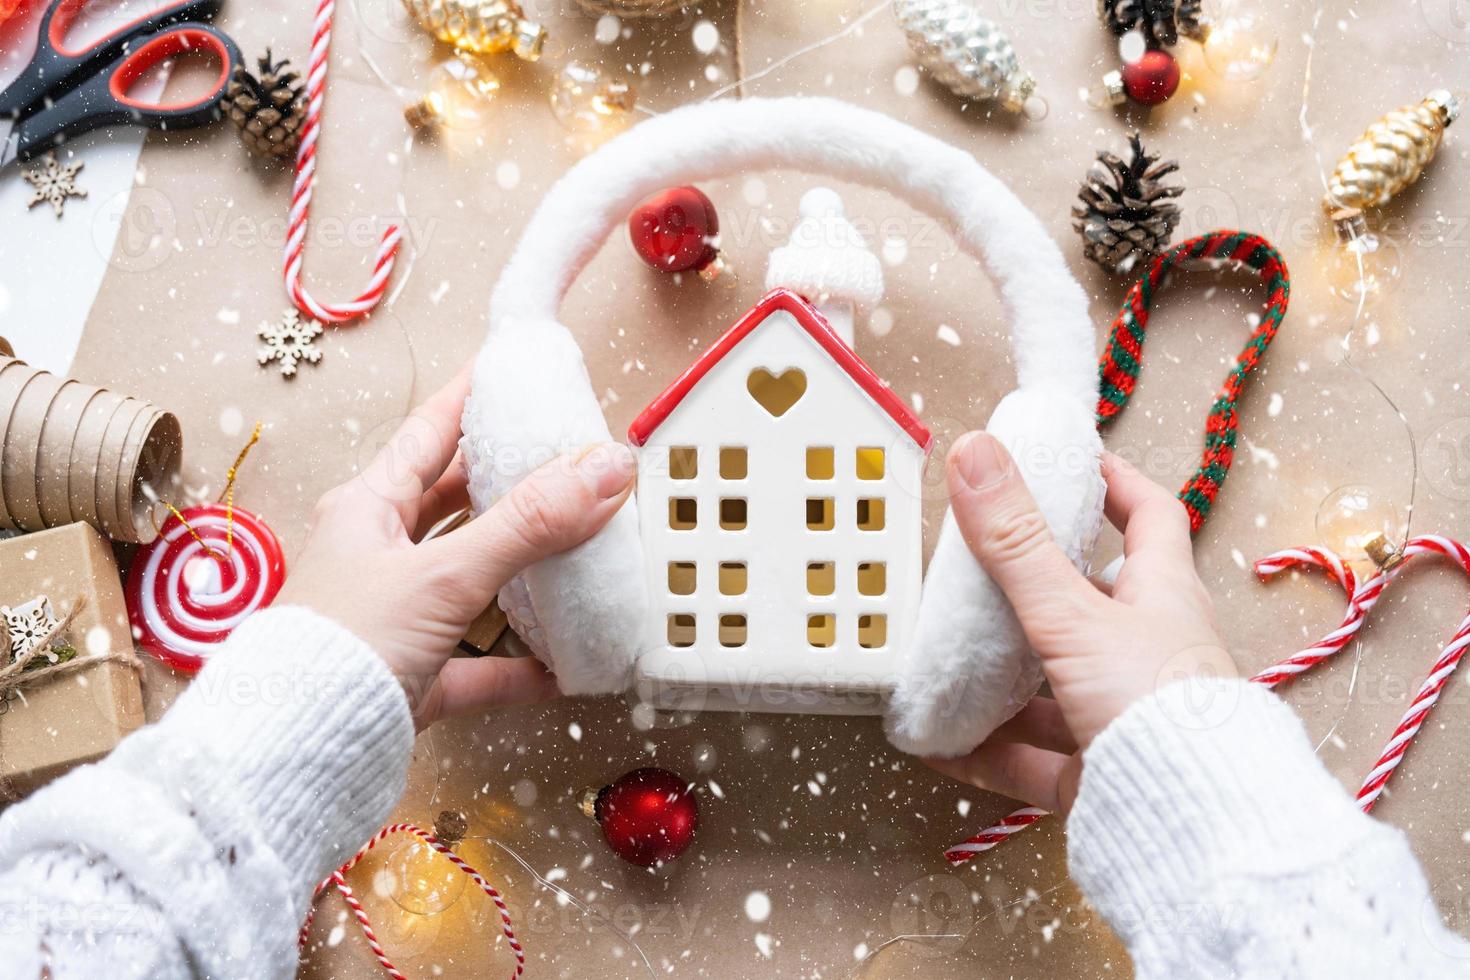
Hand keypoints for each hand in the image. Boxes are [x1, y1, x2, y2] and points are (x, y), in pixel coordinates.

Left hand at [274, 369, 636, 728]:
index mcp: (368, 508)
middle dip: (511, 482)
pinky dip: (523, 664)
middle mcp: (378, 555)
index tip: (510, 365)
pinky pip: (479, 664)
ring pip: (473, 580)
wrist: (294, 755)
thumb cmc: (345, 645)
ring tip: (582, 549)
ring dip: (525, 572)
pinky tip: (568, 666)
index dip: (471, 396)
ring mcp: (396, 618)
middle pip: (455, 503)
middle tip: (566, 457)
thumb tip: (607, 466)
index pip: (429, 432)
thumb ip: (530, 523)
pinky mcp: (413, 678)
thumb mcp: (444, 574)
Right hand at [925, 432, 1235, 813]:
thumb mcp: (1072, 614)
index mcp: (1162, 595)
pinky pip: (1034, 757)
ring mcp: (1124, 715)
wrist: (1191, 825)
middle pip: (1090, 604)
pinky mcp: (1100, 774)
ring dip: (999, 678)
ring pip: (1053, 685)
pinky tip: (939, 743)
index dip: (1114, 481)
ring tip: (942, 662)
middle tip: (973, 569)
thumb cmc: (1153, 701)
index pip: (1150, 516)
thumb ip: (1016, 542)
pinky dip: (986, 750)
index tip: (1068, 461)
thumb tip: (974, 450)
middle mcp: (1150, 651)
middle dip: (1030, 589)